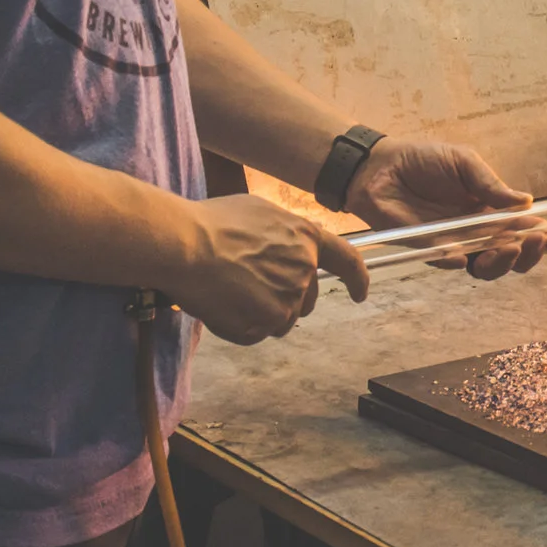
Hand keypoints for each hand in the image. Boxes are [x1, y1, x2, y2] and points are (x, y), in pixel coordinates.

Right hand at [168, 194, 369, 345]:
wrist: (186, 244)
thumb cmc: (214, 223)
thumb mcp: (260, 212)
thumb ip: (284, 233)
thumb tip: (288, 242)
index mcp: (307, 239)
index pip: (347, 261)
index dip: (357, 279)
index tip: (360, 294)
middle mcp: (305, 270)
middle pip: (305, 300)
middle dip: (283, 300)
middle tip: (247, 287)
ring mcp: (289, 298)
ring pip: (280, 320)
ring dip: (260, 314)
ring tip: (230, 292)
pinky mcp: (269, 321)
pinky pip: (257, 334)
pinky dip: (241, 327)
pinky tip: (222, 306)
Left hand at [347, 138, 546, 279]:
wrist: (381, 166)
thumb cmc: (426, 161)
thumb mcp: (465, 162)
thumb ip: (491, 184)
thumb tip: (526, 202)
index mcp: (489, 211)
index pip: (521, 231)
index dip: (541, 237)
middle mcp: (476, 232)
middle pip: (509, 256)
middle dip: (527, 254)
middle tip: (534, 241)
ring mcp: (453, 244)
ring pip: (484, 267)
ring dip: (501, 262)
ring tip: (508, 247)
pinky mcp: (427, 249)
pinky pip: (447, 262)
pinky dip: (459, 262)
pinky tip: (468, 255)